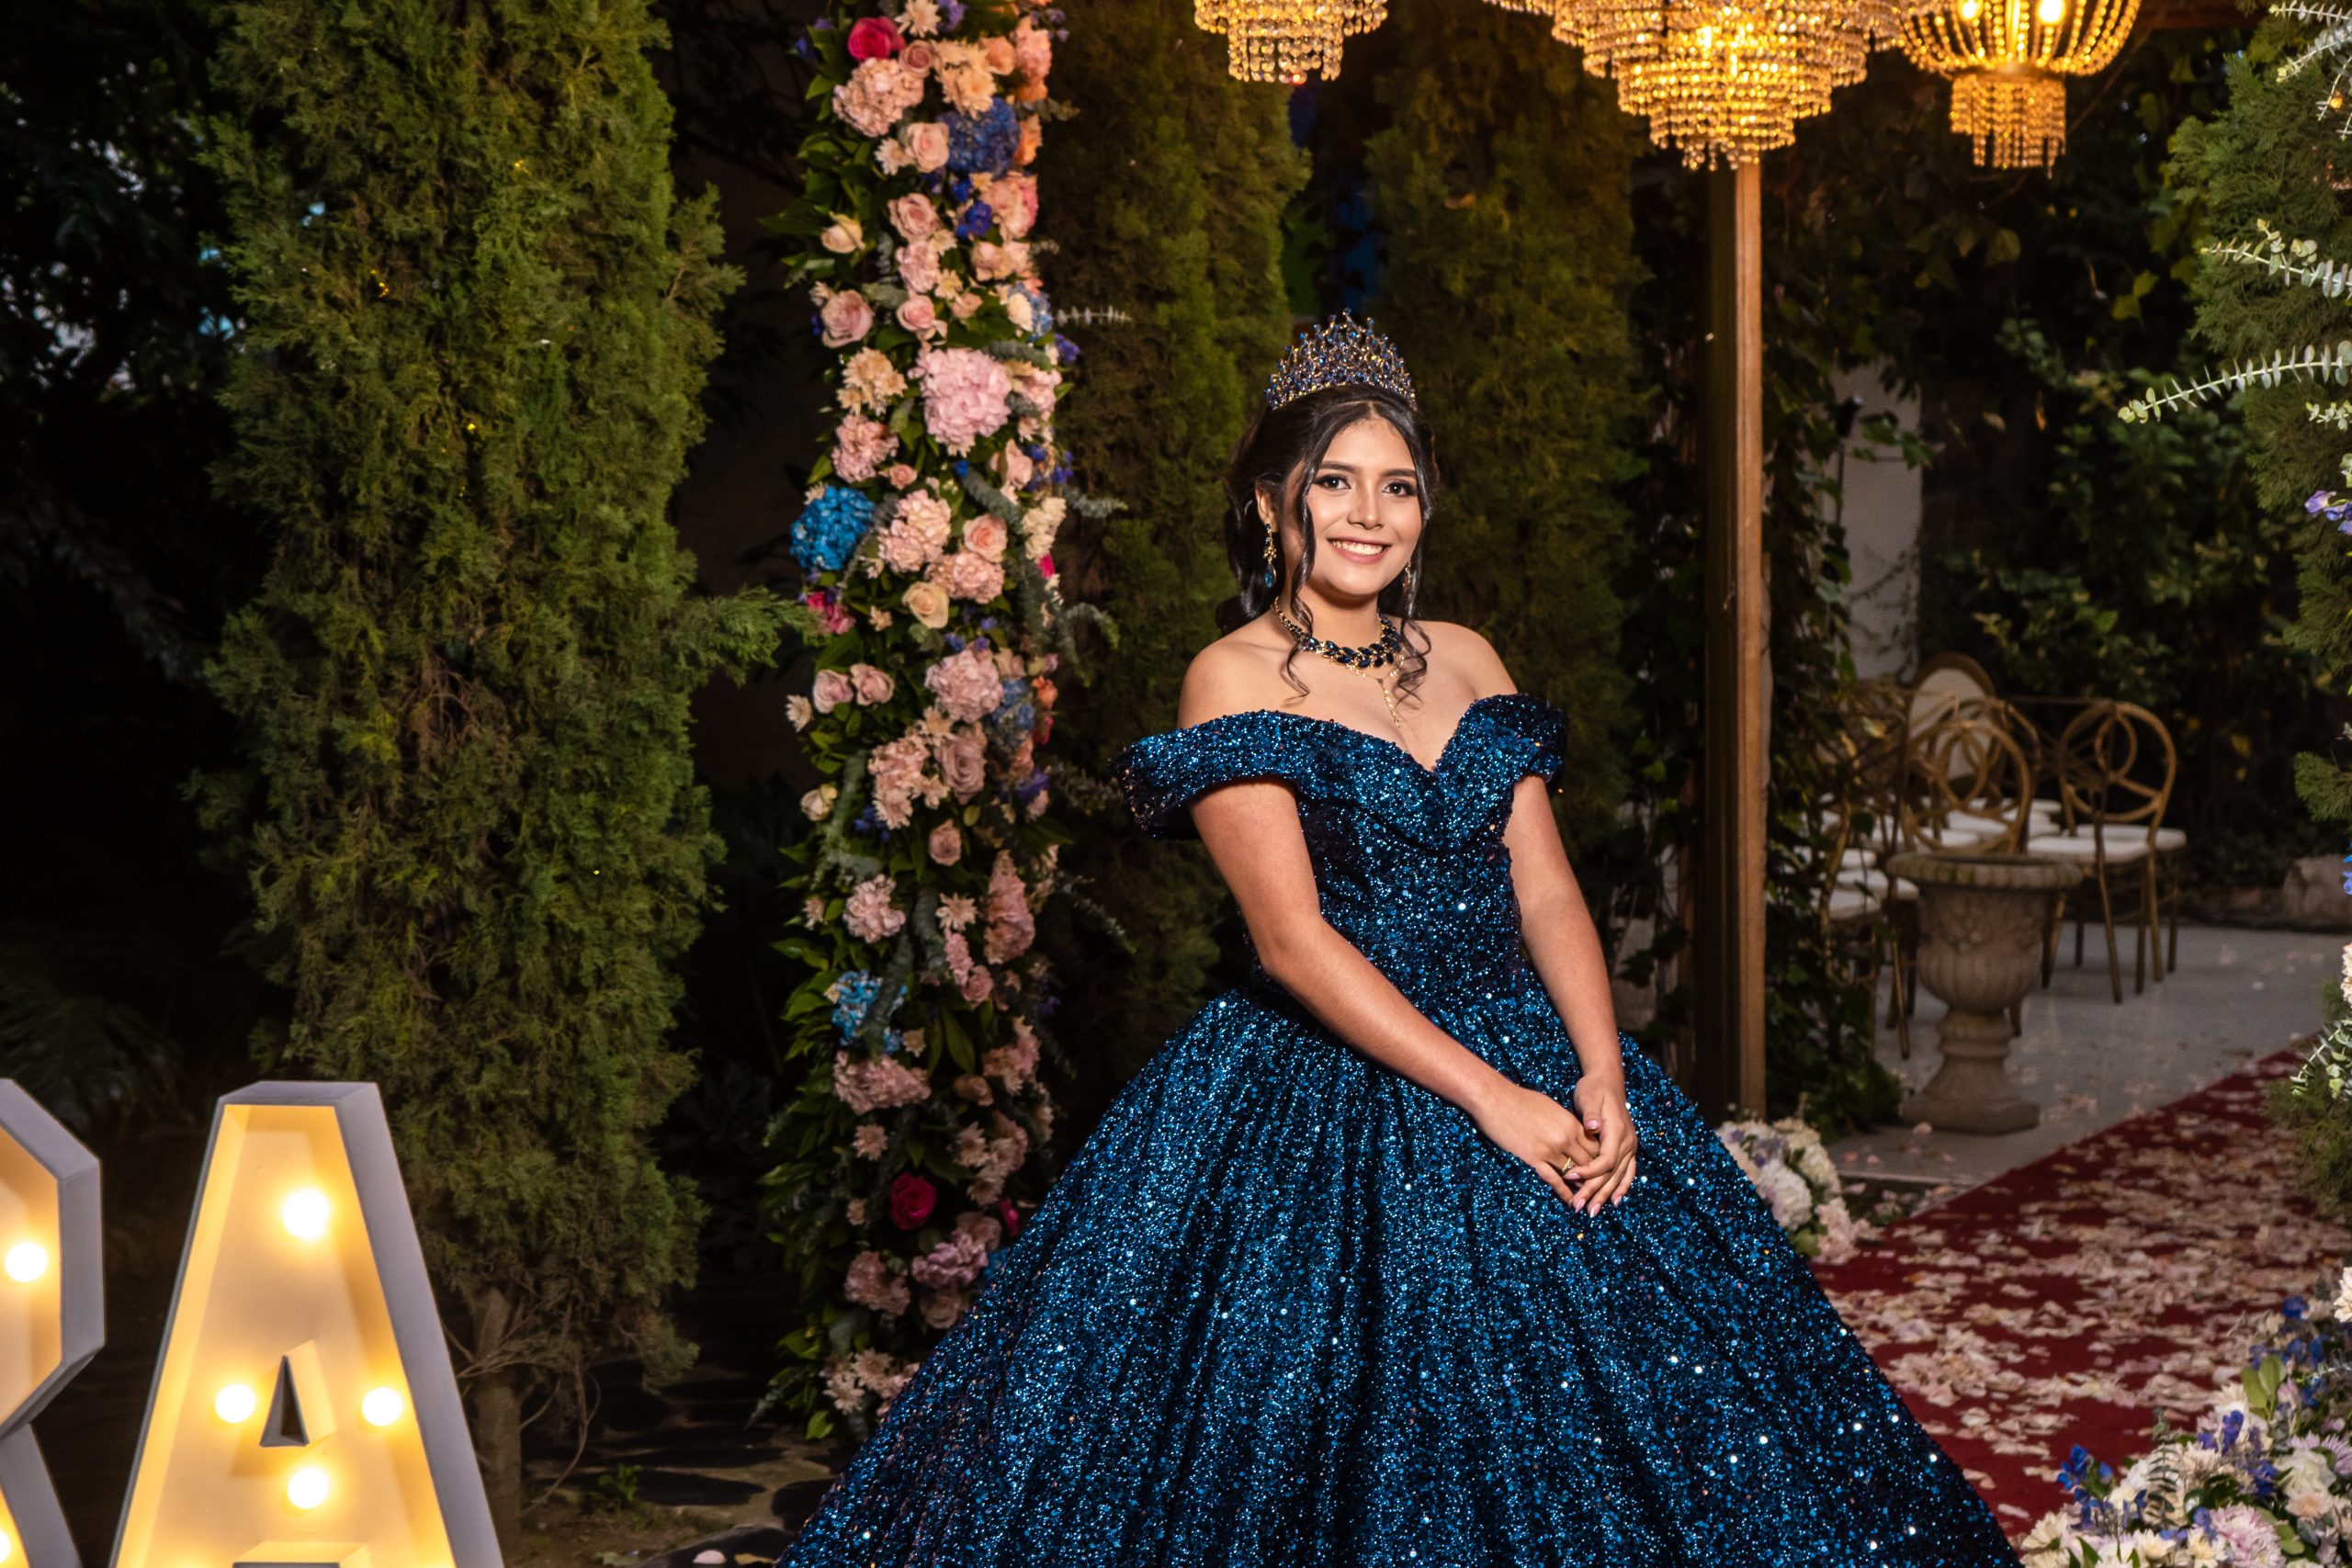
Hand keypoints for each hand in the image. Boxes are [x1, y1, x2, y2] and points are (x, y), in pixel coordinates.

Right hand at [1469, 1080, 1601, 1208]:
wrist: (1495, 1098)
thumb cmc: (1521, 1099)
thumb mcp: (1551, 1107)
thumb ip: (1564, 1123)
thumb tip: (1571, 1132)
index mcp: (1571, 1123)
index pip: (1596, 1147)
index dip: (1601, 1161)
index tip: (1603, 1172)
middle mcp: (1565, 1137)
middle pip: (1589, 1163)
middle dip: (1595, 1178)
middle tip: (1600, 1191)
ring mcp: (1550, 1149)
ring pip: (1574, 1173)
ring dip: (1581, 1188)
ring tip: (1587, 1200)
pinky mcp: (1533, 1157)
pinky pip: (1553, 1179)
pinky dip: (1563, 1192)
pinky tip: (1569, 1201)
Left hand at [1567, 1076, 1638, 1211]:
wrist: (1608, 1081)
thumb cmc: (1594, 1089)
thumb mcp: (1589, 1097)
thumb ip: (1591, 1113)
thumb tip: (1591, 1125)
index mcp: (1618, 1131)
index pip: (1606, 1160)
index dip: (1588, 1172)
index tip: (1570, 1177)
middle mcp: (1628, 1142)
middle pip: (1612, 1173)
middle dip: (1595, 1191)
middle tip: (1578, 1206)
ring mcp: (1631, 1146)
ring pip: (1619, 1176)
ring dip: (1606, 1195)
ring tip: (1593, 1210)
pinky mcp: (1628, 1149)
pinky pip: (1628, 1172)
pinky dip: (1621, 1187)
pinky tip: (1614, 1201)